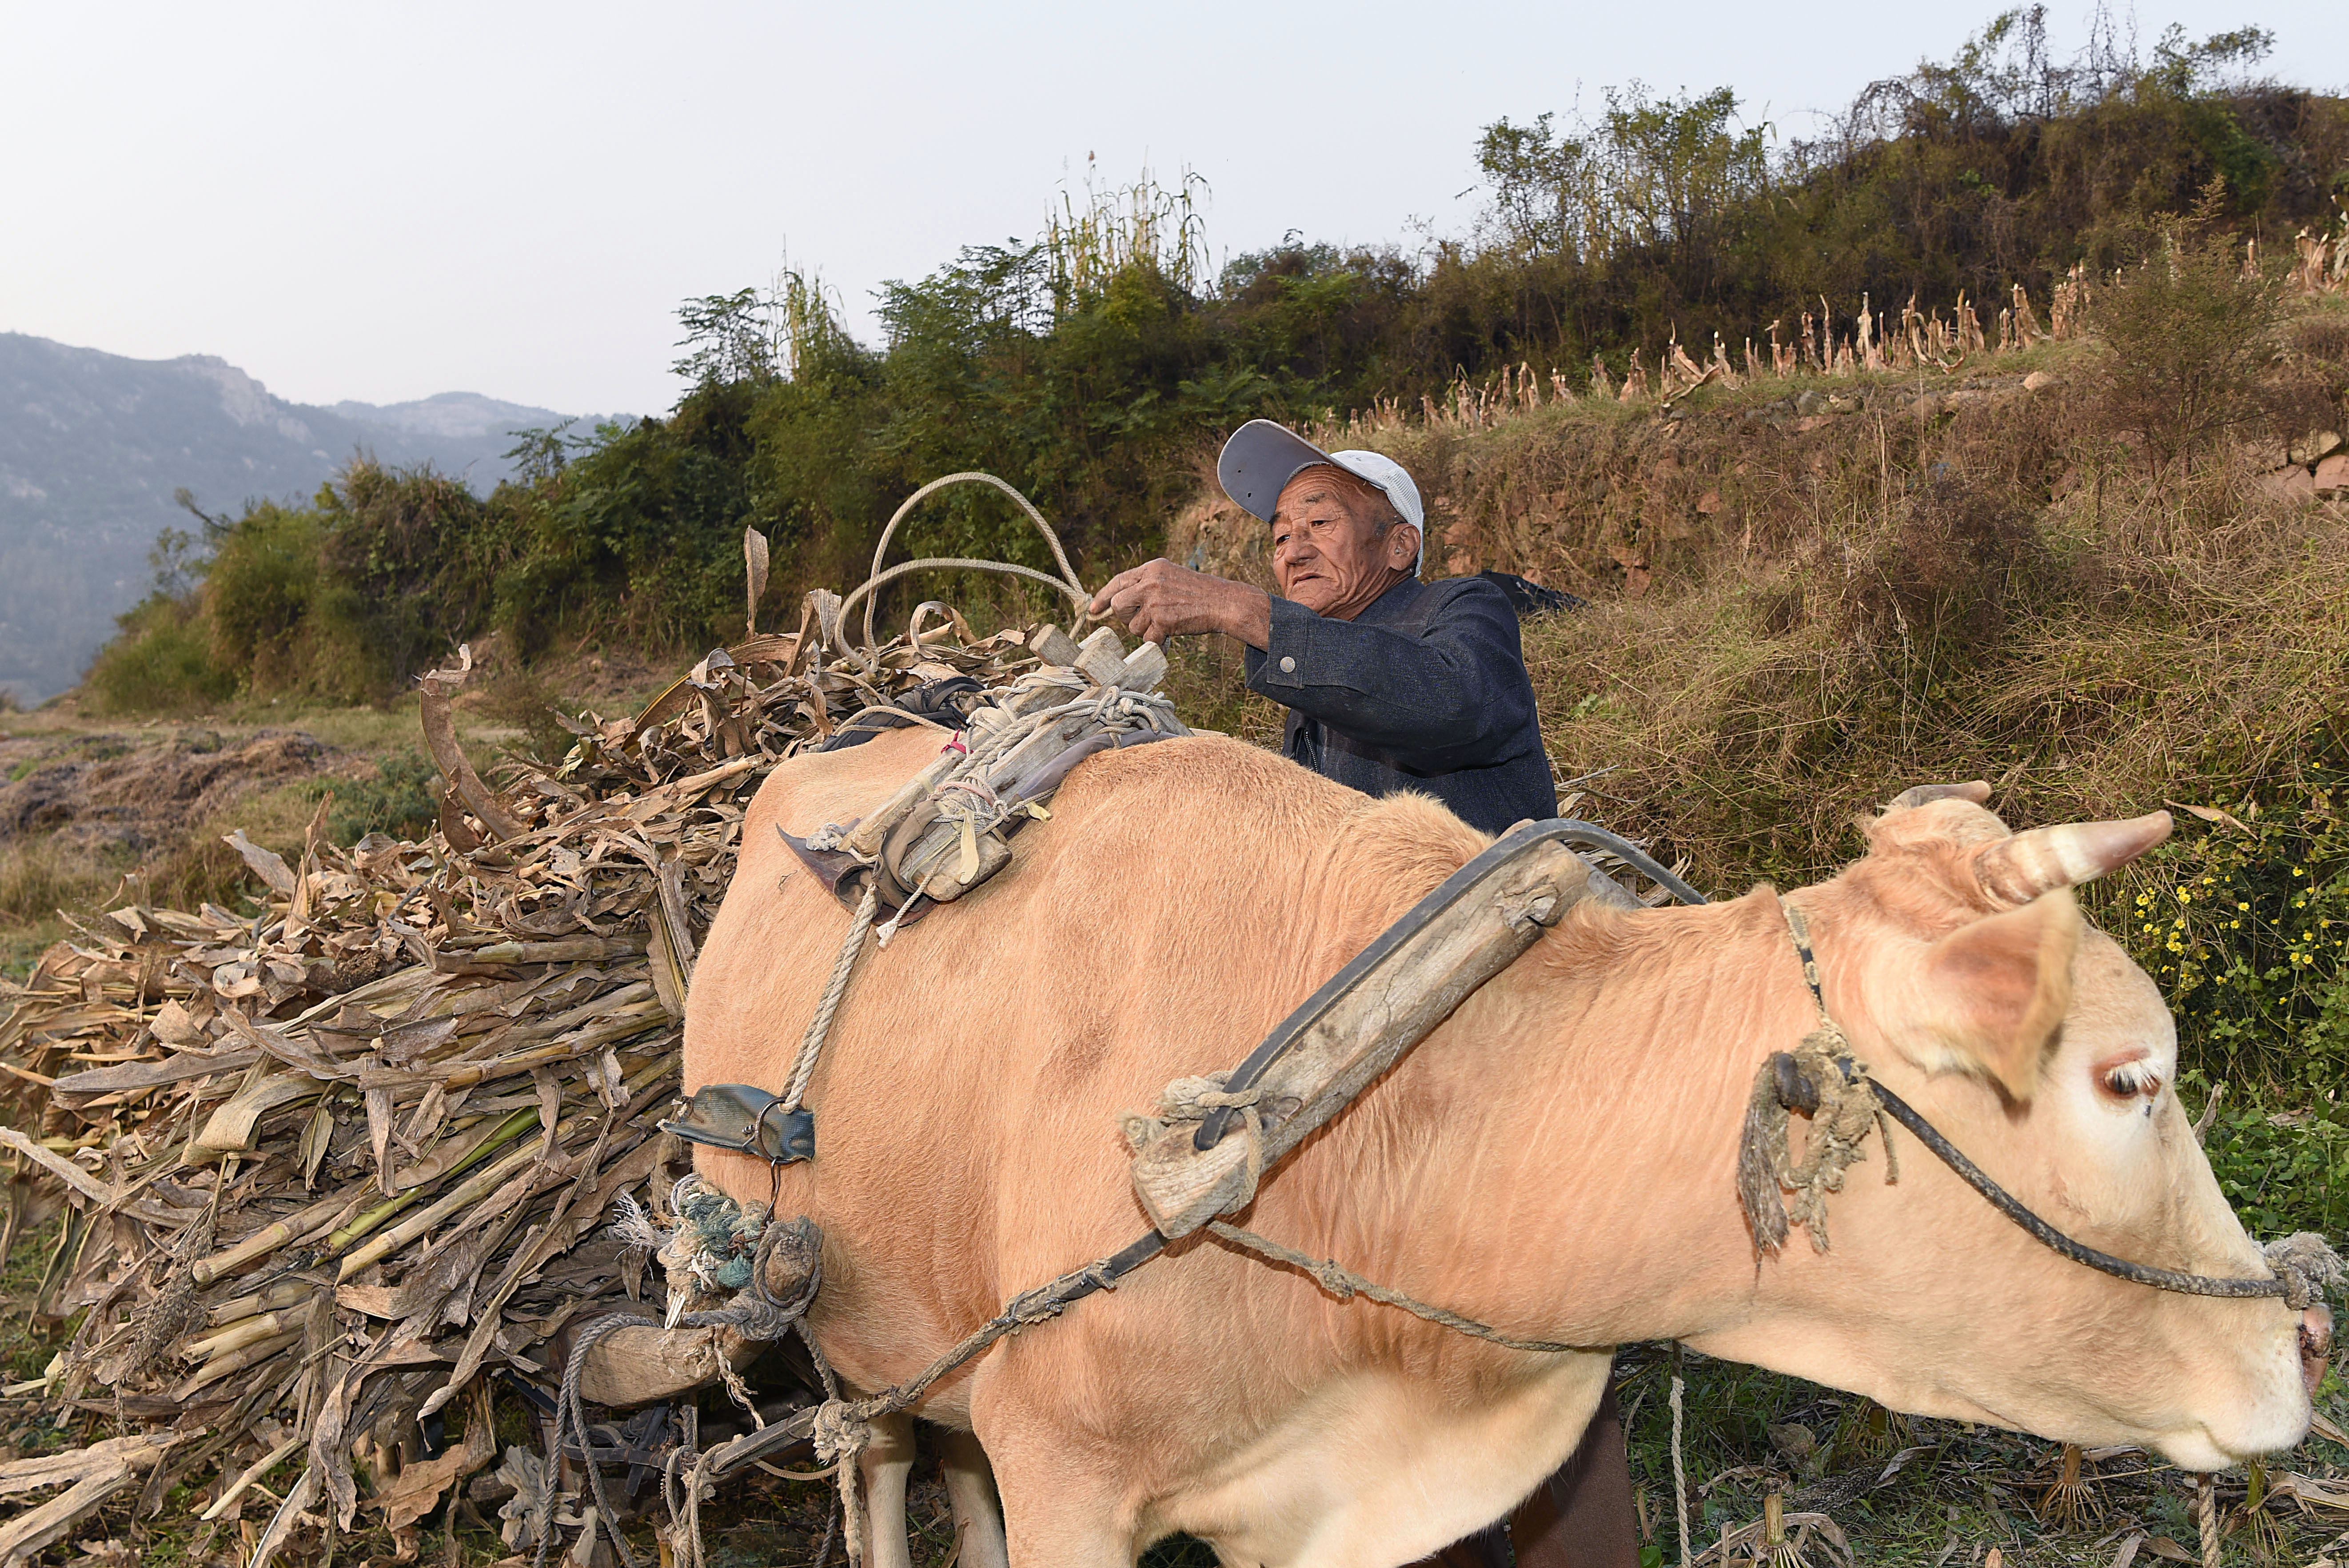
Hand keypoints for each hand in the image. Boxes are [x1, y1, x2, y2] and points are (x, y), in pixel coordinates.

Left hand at [1088, 560, 1272, 648]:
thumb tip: (1122, 603)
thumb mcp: (1172, 578)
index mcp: (1152, 568)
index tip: (1093, 611)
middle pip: (1119, 605)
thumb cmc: (1202, 593)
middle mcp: (1150, 581)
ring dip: (1148, 631)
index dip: (1103, 597)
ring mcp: (1155, 600)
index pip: (1118, 581)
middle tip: (1147, 620)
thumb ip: (1148, 585)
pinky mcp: (1163, 619)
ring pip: (1133, 626)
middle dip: (1128, 617)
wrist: (1225, 602)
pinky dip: (1158, 643)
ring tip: (1169, 624)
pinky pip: (1148, 639)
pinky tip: (1171, 638)